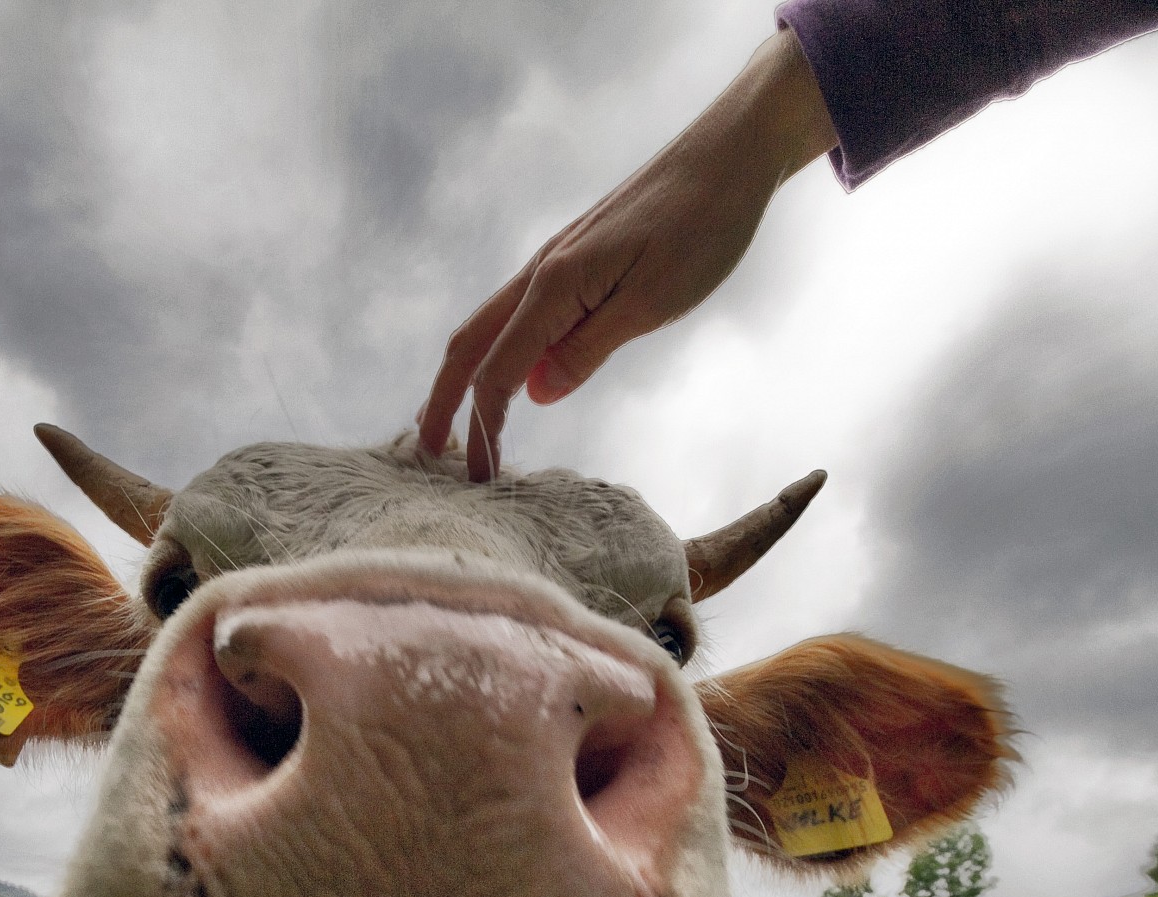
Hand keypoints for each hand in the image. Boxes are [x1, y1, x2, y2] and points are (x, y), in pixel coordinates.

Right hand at [418, 29, 838, 479]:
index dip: (483, 428)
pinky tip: (517, 376)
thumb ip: (588, 348)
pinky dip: (503, 352)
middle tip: (427, 453)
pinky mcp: (577, 259)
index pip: (498, 370)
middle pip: (470, 343)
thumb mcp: (651, 302)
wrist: (730, 157)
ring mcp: (556, 262)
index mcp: (554, 285)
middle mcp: (542, 271)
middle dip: (443, 400)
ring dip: (467, 376)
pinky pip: (522, 313)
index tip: (479, 478)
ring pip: (491, 325)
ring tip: (457, 423)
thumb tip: (535, 392)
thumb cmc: (701, 226)